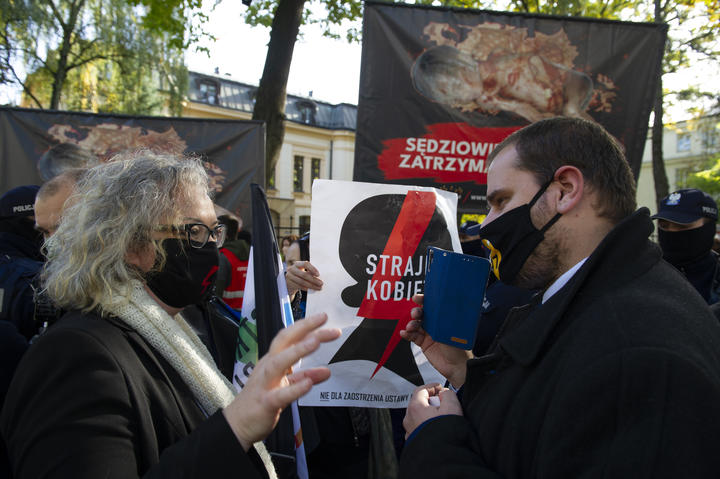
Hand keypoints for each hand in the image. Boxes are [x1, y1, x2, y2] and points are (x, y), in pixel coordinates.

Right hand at [223, 313, 340, 449]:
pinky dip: (295, 388)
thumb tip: (326, 371)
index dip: (305, 325)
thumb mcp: (285, 386)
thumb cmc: (260, 401)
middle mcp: (268, 367)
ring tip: (315, 342)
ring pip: (279, 362)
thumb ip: (305, 376)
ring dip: (298, 350)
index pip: (289, 337)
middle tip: (323, 318)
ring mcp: (265, 383)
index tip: (324, 317)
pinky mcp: (265, 403)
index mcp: (272, 360)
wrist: (237, 425)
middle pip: (284, 341)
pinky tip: (308, 383)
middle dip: (303, 327)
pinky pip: (281, 394)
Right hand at [285, 260, 322, 295]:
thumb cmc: (299, 274)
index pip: (305, 264)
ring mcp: (289, 276)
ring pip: (302, 282)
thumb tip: (319, 277)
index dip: (312, 269)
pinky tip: (310, 289)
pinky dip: (305, 288)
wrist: (289, 281)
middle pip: (304, 274)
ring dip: (311, 285)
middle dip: (314, 280)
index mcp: (297, 263)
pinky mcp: (288, 283)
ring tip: (318, 288)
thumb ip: (309, 272)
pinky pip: (298, 286)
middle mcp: (292, 269)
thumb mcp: (303, 271)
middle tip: (321, 283)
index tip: (318, 274)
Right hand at [399, 294, 471, 387]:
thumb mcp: (451, 331)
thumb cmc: (460, 348)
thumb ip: (440, 320)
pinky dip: (407, 334)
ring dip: (411, 324)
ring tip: (410, 327)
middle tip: (415, 315)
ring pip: (416, 324)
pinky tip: (404, 333)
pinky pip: (413, 336)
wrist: (457, 367)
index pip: (433, 306)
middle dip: (416, 312)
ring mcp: (430, 334)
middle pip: (423, 314)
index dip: (424, 300)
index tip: (417, 298)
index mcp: (445, 318)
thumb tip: (432, 308)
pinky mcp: (424, 344)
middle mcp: (437, 325)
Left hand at [403, 383, 462, 438]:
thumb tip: (444, 393)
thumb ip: (448, 394)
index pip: (421, 390)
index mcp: (415, 408)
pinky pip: (420, 428)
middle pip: (419, 403)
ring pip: (418, 417)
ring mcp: (410, 431)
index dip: (432, 387)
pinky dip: (427, 425)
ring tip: (442, 417)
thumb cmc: (446, 433)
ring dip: (429, 414)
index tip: (440, 388)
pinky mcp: (414, 441)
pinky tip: (438, 428)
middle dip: (431, 401)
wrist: (443, 457)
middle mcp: (409, 419)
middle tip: (443, 402)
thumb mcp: (452, 406)